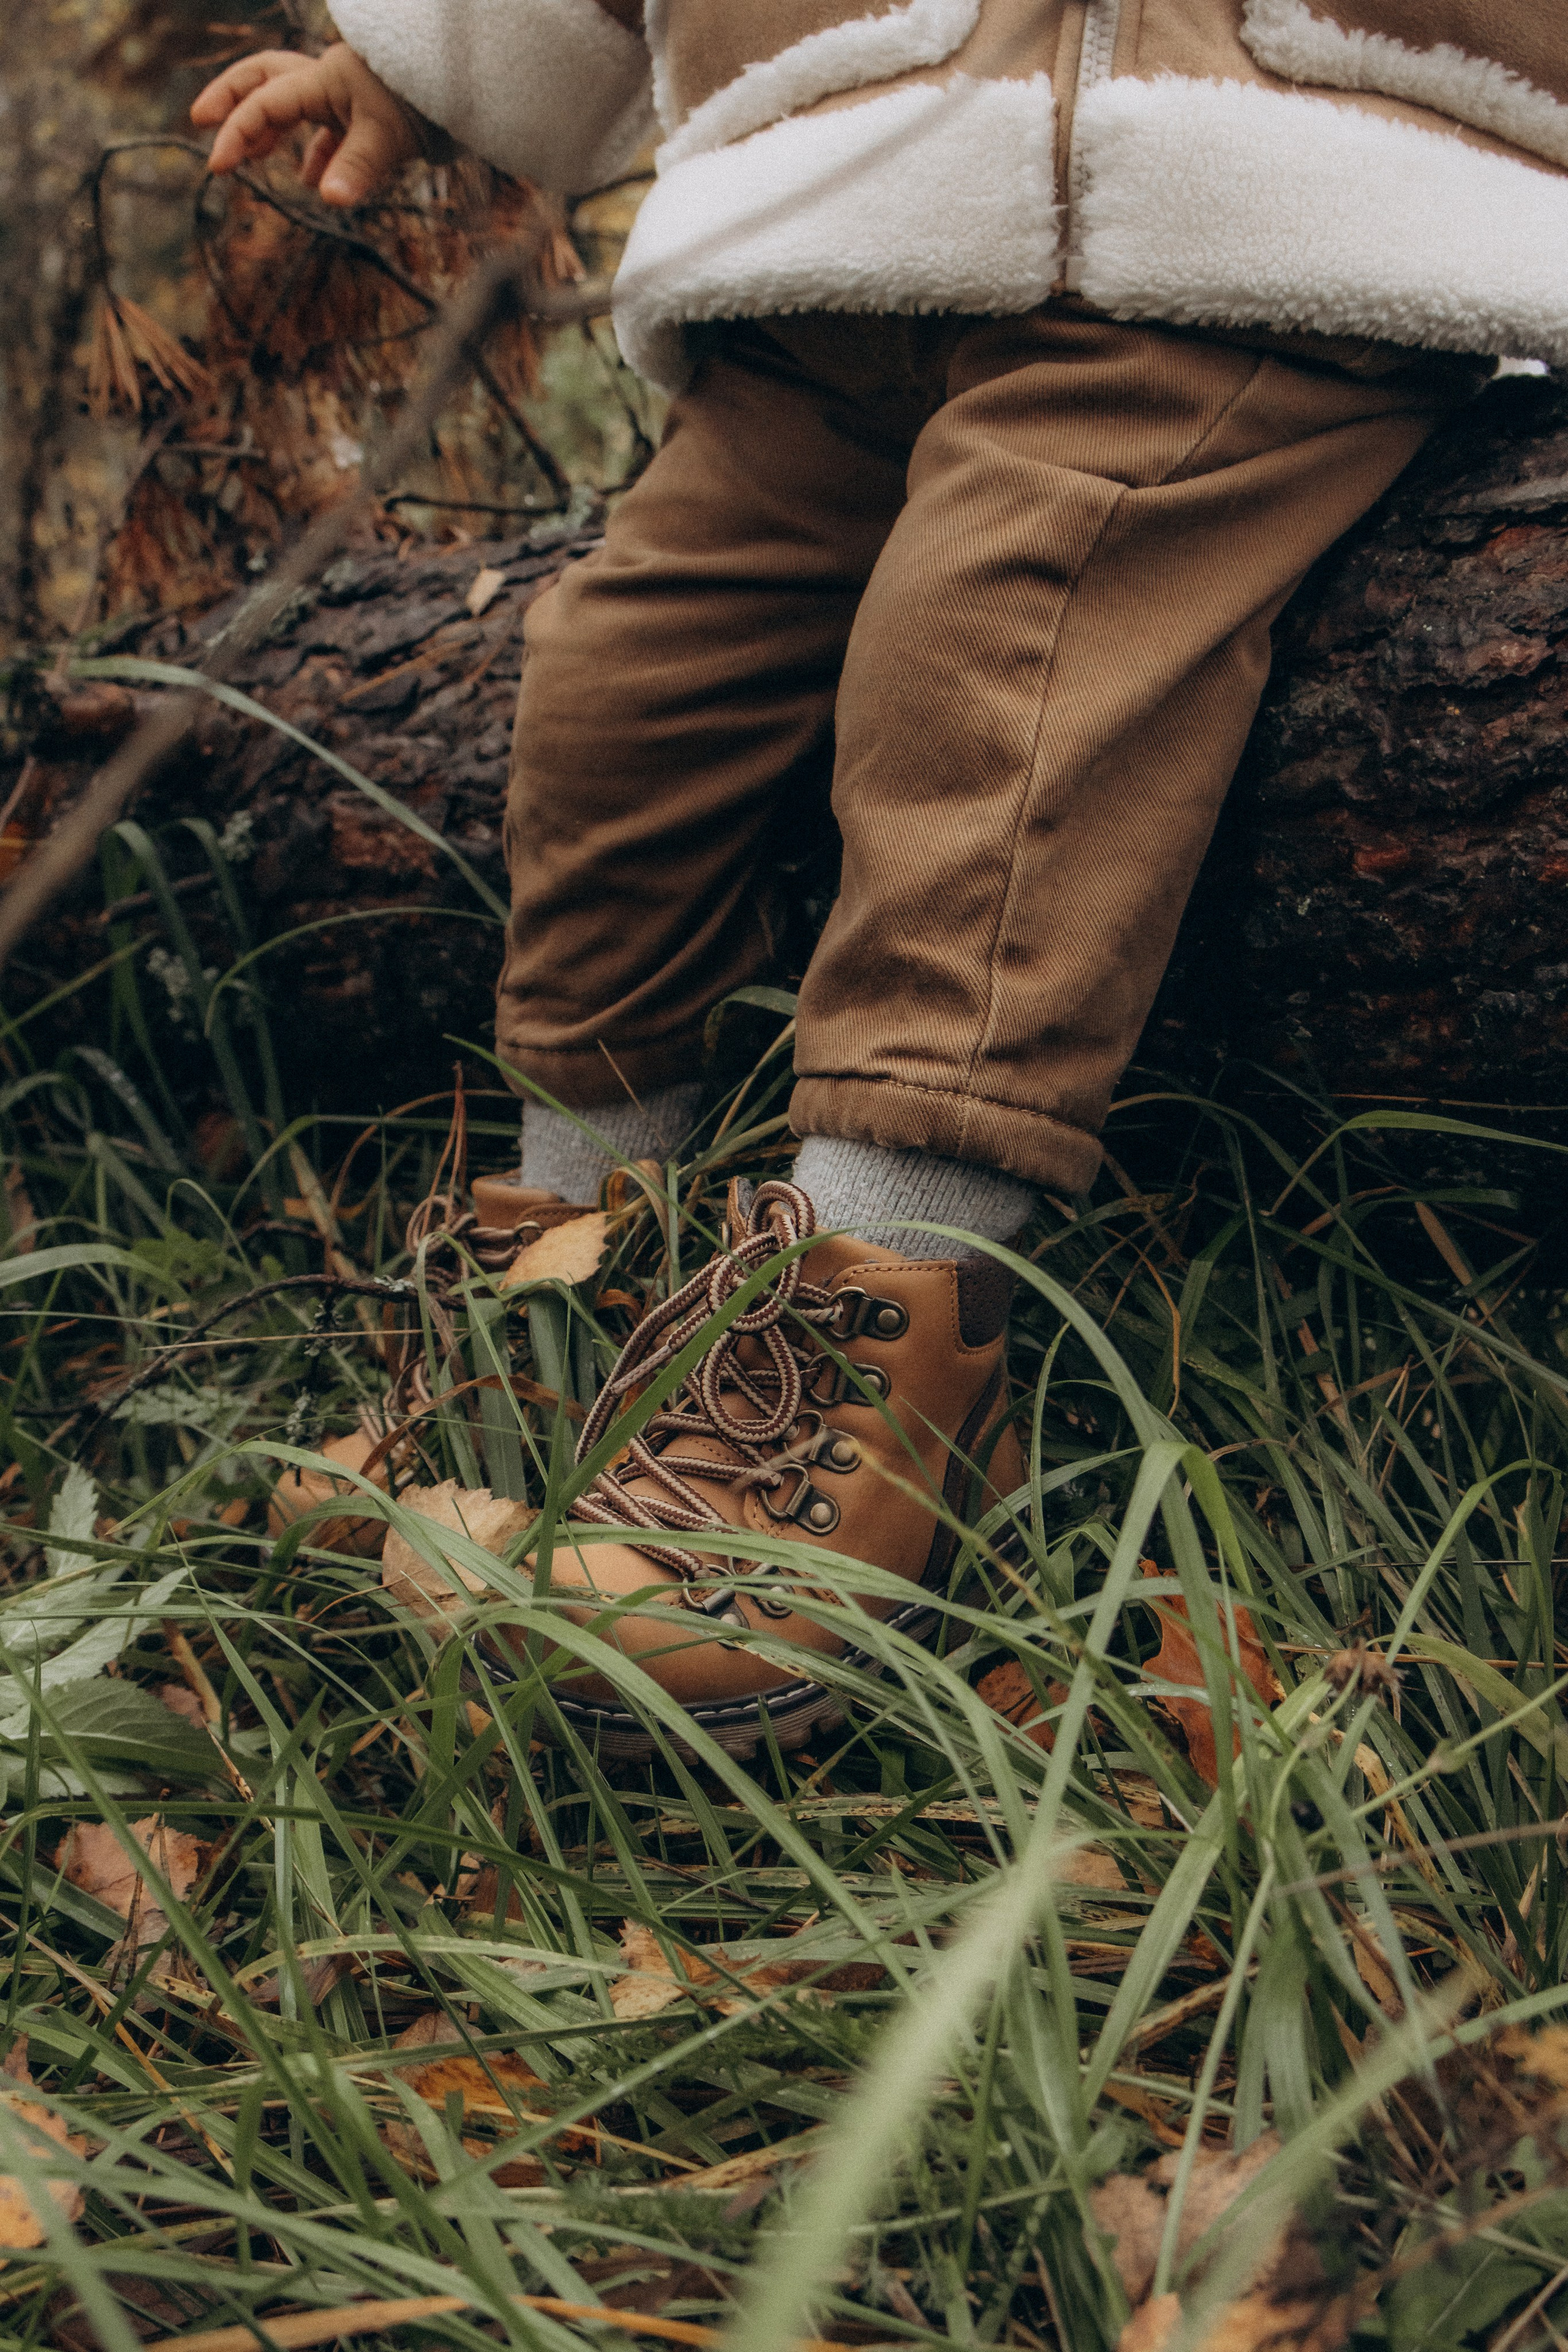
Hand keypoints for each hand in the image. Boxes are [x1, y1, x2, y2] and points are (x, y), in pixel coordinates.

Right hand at [191, 43, 422, 205]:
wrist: (469, 88)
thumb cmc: (426, 104)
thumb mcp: (390, 136)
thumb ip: (358, 165)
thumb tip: (329, 197)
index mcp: (324, 80)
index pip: (265, 104)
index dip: (237, 132)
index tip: (216, 166)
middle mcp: (328, 80)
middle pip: (263, 80)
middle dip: (230, 101)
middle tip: (199, 121)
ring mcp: (346, 95)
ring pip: (292, 101)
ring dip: (267, 126)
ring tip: (249, 158)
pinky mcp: (366, 113)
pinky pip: (328, 127)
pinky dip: (314, 151)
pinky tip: (312, 179)